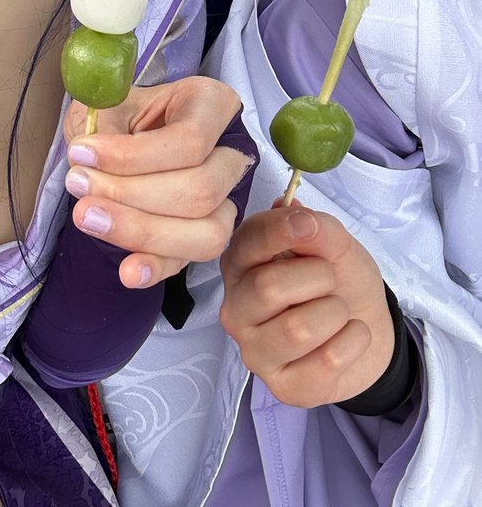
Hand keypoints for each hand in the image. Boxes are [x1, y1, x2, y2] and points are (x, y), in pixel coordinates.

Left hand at [63, 76, 250, 289]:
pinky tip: (126, 272)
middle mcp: (231, 153)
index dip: (133, 156)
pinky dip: (155, 268)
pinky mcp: (203, 235)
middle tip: (77, 185)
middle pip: (200, 190)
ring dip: (141, 231)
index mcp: (212, 105)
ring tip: (87, 217)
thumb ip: (104, 128)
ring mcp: (225, 199)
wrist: (117, 138)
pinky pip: (188, 261)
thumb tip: (90, 157)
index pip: (190, 141)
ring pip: (206, 233)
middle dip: (132, 195)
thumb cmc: (119, 113)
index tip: (81, 154)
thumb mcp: (108, 103)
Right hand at [219, 203, 394, 406]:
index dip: (281, 231)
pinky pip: (327, 362)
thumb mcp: (334, 242)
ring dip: (336, 312)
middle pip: (269, 288)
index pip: (248, 242)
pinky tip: (348, 336)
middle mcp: (235, 307)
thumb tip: (296, 215)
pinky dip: (353, 341)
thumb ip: (316, 226)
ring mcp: (254, 351)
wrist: (366, 325)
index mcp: (240, 264)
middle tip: (330, 279)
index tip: (311, 227)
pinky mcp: (282, 387)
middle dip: (318, 277)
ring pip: (298, 330)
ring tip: (338, 310)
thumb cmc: (338, 278)